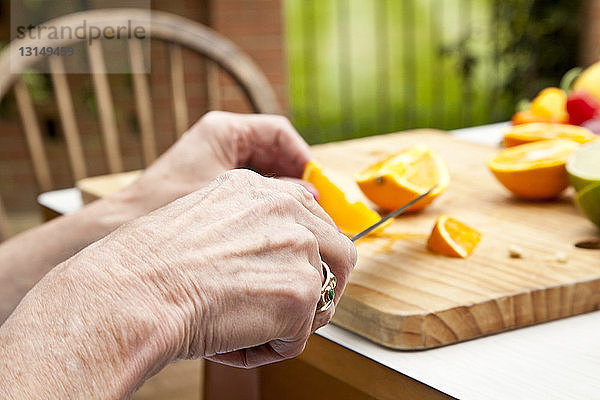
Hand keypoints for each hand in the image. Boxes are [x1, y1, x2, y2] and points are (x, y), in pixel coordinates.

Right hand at [72, 170, 354, 368]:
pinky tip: (232, 342)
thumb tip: (274, 256)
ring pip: (320, 297)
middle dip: (319, 286)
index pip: (311, 217)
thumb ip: (243, 226)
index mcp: (258, 190)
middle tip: (286, 312)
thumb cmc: (146, 266)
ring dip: (290, 320)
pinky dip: (269, 349)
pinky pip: (298, 336)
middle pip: (339, 253)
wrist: (132, 292)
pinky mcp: (300, 292)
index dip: (308, 253)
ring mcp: (298, 247)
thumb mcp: (199, 220)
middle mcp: (285, 208)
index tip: (292, 273)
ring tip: (246, 327)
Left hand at [120, 111, 312, 215]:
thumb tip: (311, 197)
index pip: (278, 133)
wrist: (125, 231)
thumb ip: (276, 194)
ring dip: (284, 190)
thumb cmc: (169, 209)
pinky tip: (276, 221)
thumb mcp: (232, 199)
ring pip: (265, 170)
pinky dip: (267, 201)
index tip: (317, 182)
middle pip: (274, 151)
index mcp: (223, 131)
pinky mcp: (213, 182)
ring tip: (299, 215)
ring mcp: (217, 161)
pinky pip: (252, 187)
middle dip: (296, 176)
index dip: (302, 156)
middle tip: (315, 203)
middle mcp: (221, 140)